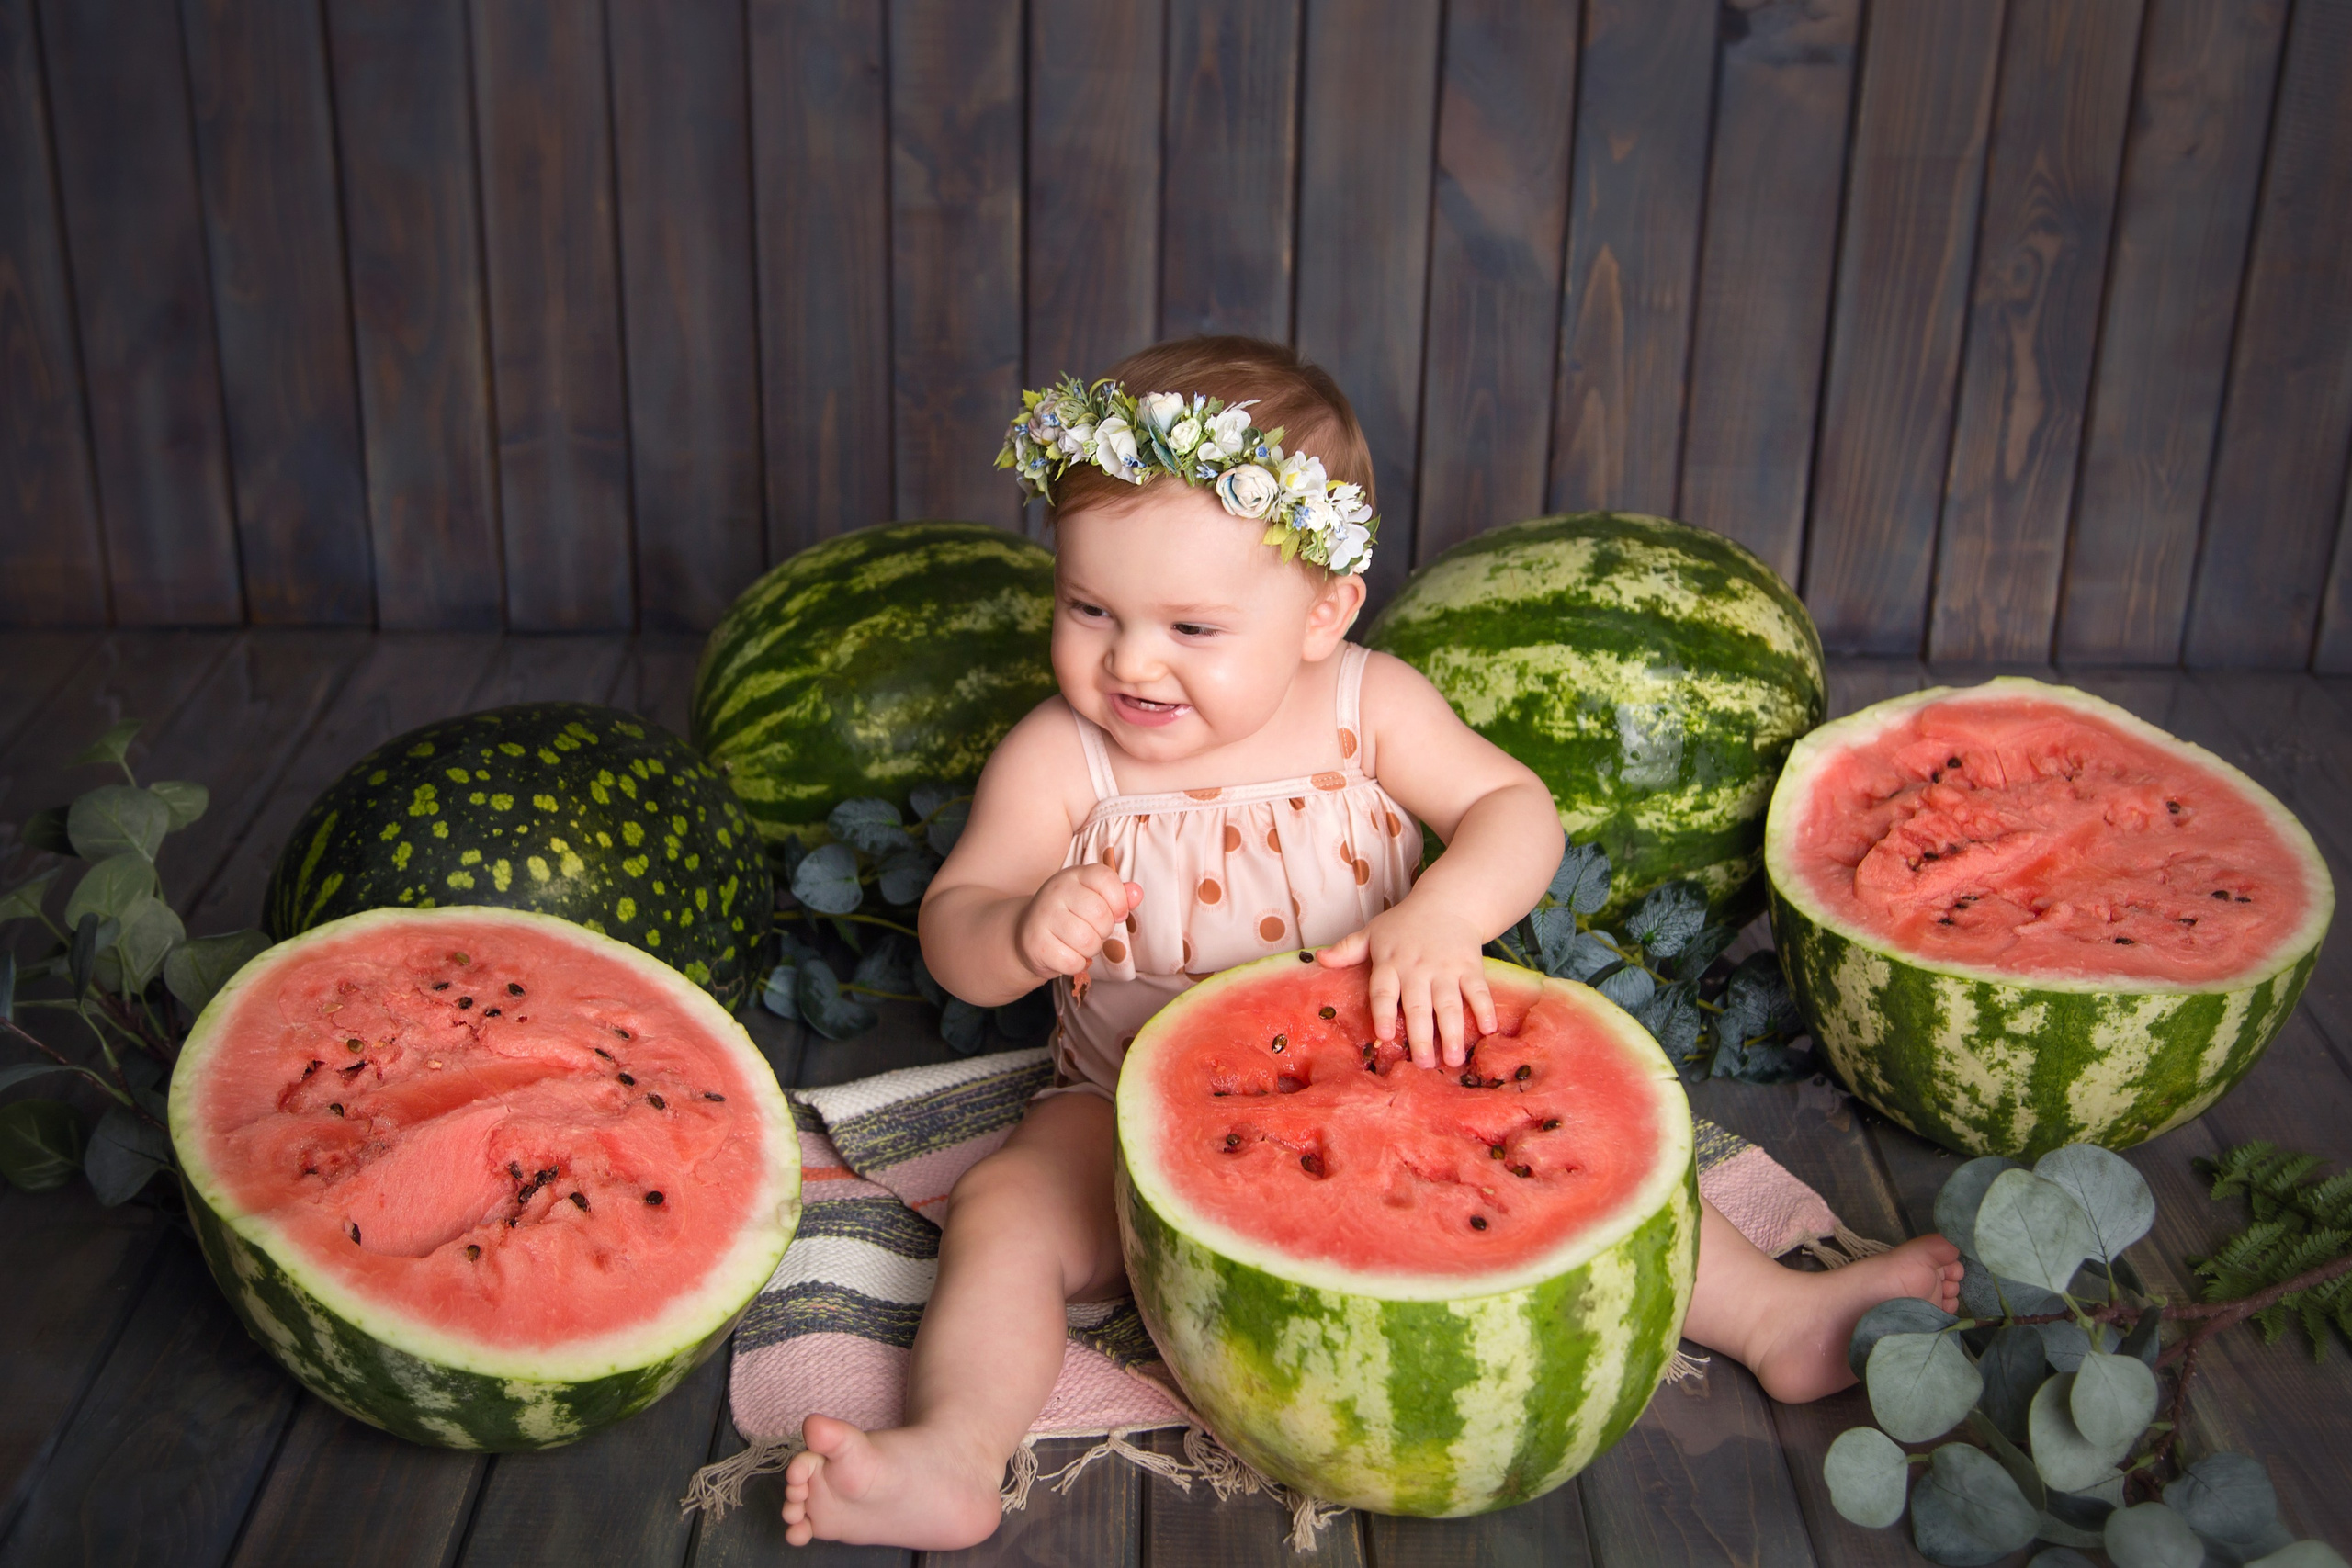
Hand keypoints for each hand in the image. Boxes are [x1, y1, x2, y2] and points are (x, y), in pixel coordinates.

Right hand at [1015, 865, 1141, 980]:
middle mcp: (1056, 891)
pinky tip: (1067, 954)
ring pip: (1088, 942)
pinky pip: (1073, 962)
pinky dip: (1077, 964)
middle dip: (1104, 931)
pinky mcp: (1036, 944)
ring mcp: (1043, 917)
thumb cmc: (1069, 914)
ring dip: (1091, 950)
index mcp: (1074, 875)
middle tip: (1092, 930)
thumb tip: (1137, 893)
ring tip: (1079, 943)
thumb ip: (1118, 894)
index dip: (1119, 902)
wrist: (1027, 933)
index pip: (1106, 879)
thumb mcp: (1093, 897)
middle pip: (1101, 915)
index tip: (1117, 913)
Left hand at [1316, 903, 1496, 1069]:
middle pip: (1418, 1005)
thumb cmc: (1405, 923)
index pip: (1383, 991)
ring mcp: (1446, 968)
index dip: (1382, 1013)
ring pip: (1448, 1004)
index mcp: (1391, 963)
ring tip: (1453, 1060)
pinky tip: (1488, 1029)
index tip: (1382, 1036)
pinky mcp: (1470, 966)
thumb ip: (1348, 949)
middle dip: (1421, 1036)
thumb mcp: (1373, 932)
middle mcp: (1417, 968)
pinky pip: (1478, 990)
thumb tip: (1318, 958)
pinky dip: (1484, 1008)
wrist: (1448, 901)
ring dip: (1453, 1032)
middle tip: (1424, 1064)